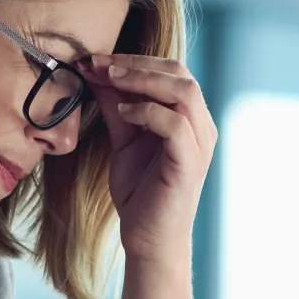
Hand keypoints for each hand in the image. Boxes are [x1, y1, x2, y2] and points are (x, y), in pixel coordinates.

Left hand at [86, 55, 216, 265]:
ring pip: (183, 91)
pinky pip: (175, 123)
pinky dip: (147, 111)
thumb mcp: (124, 139)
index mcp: (190, 118)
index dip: (135, 59)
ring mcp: (199, 144)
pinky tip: (123, 113)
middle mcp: (202, 126)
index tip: (96, 60)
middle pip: (180, 73)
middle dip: (137, 63)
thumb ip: (116, 106)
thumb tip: (96, 71)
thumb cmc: (139, 193)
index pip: (171, 71)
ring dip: (142, 80)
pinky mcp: (190, 163)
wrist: (147, 239)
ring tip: (110, 79)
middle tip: (100, 63)